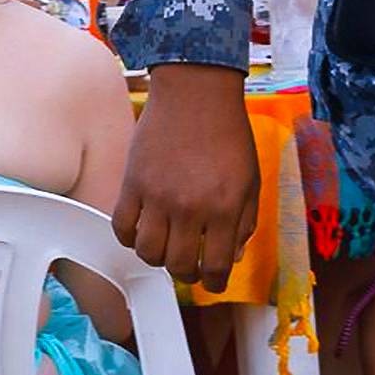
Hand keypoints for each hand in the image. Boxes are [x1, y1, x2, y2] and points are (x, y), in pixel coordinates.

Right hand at [115, 67, 260, 278]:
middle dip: (186, 273)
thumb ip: (244, 221)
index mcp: (224, 208)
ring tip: (165, 249)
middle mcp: (189, 208)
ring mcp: (157, 197)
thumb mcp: (251, 179)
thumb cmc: (228, 134)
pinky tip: (141, 231)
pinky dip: (129, 238)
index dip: (213, 282)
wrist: (196, 92)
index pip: (214, 267)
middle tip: (189, 266)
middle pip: (178, 265)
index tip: (212, 282)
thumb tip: (231, 256)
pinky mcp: (133, 183)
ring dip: (158, 259)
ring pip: (148, 253)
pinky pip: (122, 227)